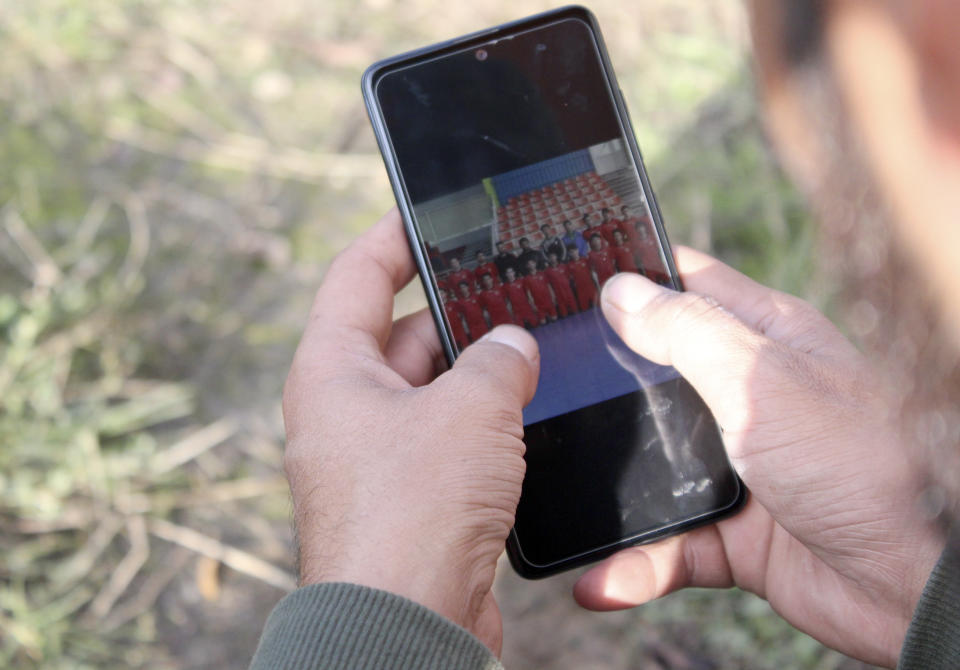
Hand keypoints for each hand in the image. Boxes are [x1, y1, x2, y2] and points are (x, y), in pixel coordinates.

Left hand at [282, 209, 538, 653]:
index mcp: (332, 370)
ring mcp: (373, 456)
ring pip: (430, 390)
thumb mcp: (471, 409)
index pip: (356, 275)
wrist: (406, 624)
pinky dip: (480, 424)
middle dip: (456, 314)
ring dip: (476, 374)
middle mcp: (344, 409)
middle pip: (400, 334)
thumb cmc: (415, 511)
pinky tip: (525, 415)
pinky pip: (445, 439)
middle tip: (511, 290)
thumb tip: (511, 345)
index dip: (393, 236)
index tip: (427, 211)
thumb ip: (497, 358)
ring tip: (532, 350)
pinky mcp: (406, 498)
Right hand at [576, 247, 943, 667]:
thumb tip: (619, 291)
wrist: (913, 581)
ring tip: (555, 497)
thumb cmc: (858, 460)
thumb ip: (685, 332)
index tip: (565, 279)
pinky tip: (601, 579)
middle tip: (534, 385)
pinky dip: (636, 563)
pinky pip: (669, 544)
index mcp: (764, 338)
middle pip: (654, 377)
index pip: (687, 287)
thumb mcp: (761, 377)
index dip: (631, 278)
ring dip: (611, 489)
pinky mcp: (733, 533)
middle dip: (600, 385)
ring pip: (652, 467)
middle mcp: (746, 396)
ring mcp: (738, 466)